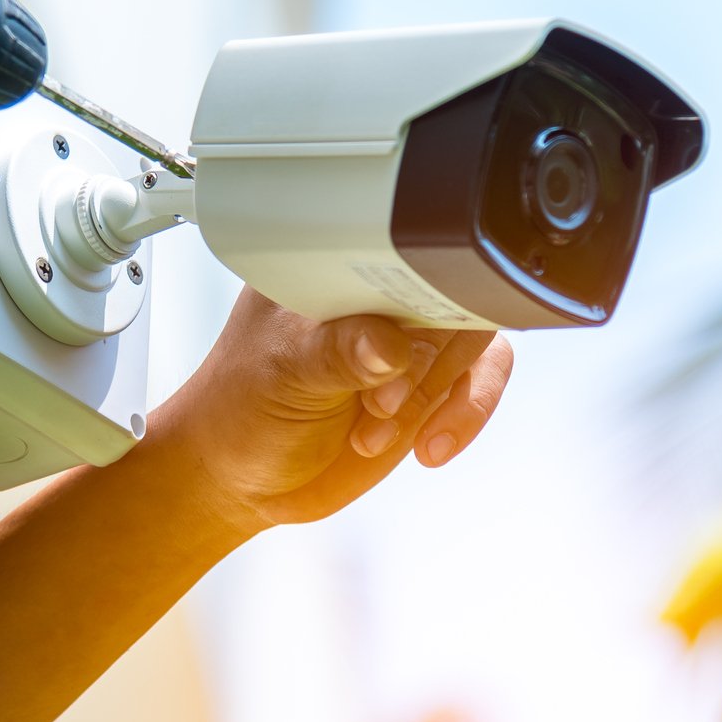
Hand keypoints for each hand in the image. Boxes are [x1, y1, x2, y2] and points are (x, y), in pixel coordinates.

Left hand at [151, 288, 515, 531]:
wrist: (244, 474)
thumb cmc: (243, 408)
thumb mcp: (282, 374)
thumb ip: (337, 355)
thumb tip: (389, 344)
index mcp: (337, 265)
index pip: (406, 247)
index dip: (416, 295)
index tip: (394, 349)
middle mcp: (379, 296)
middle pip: (456, 295)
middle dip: (427, 362)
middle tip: (379, 404)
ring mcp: (409, 341)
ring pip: (477, 343)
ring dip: (436, 397)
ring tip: (376, 433)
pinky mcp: (430, 386)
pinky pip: (477, 387)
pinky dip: (464, 417)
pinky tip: (426, 447)